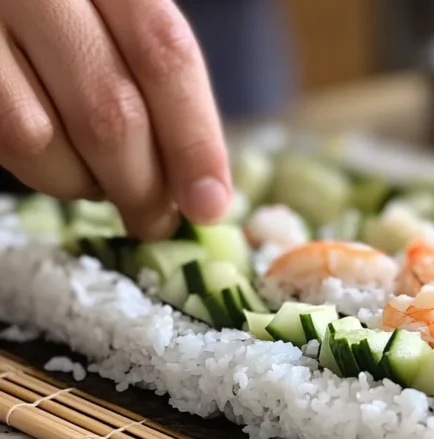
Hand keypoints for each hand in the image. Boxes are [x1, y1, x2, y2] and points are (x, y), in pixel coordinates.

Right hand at [0, 1, 230, 238]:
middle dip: (143, 184)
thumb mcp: (120, 17)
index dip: (195, 141)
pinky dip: (42, 171)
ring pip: (42, 137)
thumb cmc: (74, 14)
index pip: (166, 57)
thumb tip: (203, 185)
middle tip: (156, 219)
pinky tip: (60, 164)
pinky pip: (2, 140)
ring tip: (103, 184)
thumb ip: (157, 75)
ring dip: (86, 183)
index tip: (210, 204)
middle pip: (110, 109)